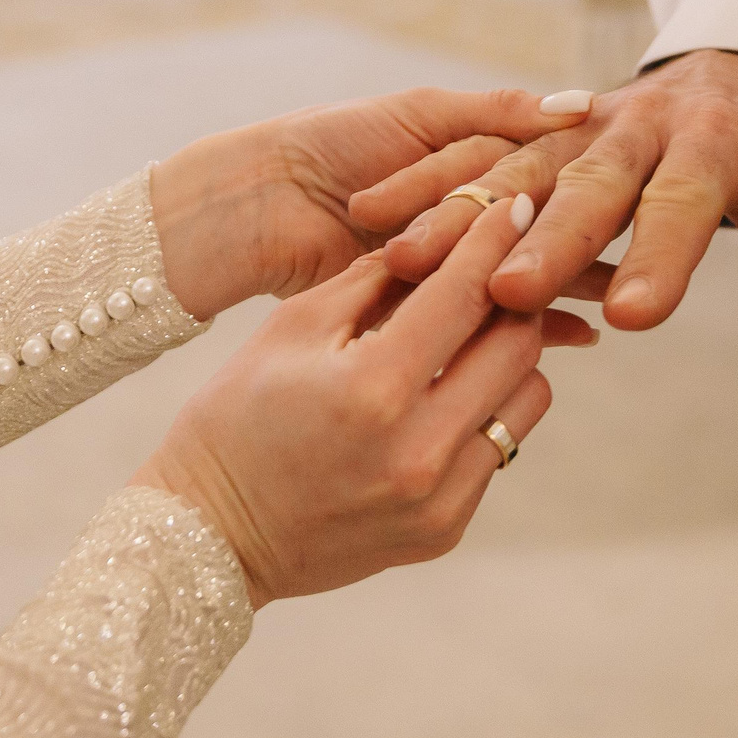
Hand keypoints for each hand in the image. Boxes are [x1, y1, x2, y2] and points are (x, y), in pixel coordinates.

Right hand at [134, 198, 568, 605]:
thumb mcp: (292, 327)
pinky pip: (498, 449)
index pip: (464, 295)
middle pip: (517, 347)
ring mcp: (438, 499)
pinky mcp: (445, 529)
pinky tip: (446, 392)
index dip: (493, 240)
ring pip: (526, 400)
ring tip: (471, 336)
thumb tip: (441, 235)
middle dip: (514, 297)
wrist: (211, 533)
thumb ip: (375, 278)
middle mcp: (418, 451)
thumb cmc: (237, 417)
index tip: (515, 204)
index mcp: (373, 389)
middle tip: (498, 270)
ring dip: (508, 358)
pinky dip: (483, 410)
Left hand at [151, 86, 594, 319]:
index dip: (573, 189)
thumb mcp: (420, 113)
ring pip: (509, 271)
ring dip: (557, 288)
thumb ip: (498, 113)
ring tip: (609, 308)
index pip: (533, 173)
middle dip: (573, 248)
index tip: (628, 199)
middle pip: (528, 228)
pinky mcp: (417, 300)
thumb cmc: (331, 140)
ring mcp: (440, 257)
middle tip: (629, 266)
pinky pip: (479, 312)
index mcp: (464, 156)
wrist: (257, 200)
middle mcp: (458, 207)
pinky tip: (568, 336)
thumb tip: (581, 106)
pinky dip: (519, 323)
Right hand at [354, 50, 737, 389]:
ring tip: (410, 263)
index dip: (660, 257)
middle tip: (509, 292)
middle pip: (590, 182)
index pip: (687, 203)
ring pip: (514, 164)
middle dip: (546, 237)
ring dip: (463, 213)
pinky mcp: (542, 123)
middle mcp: (640, 123)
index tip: (631, 318)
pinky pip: (474, 148)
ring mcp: (582, 121)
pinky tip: (375, 220)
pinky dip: (426, 182)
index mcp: (716, 141)